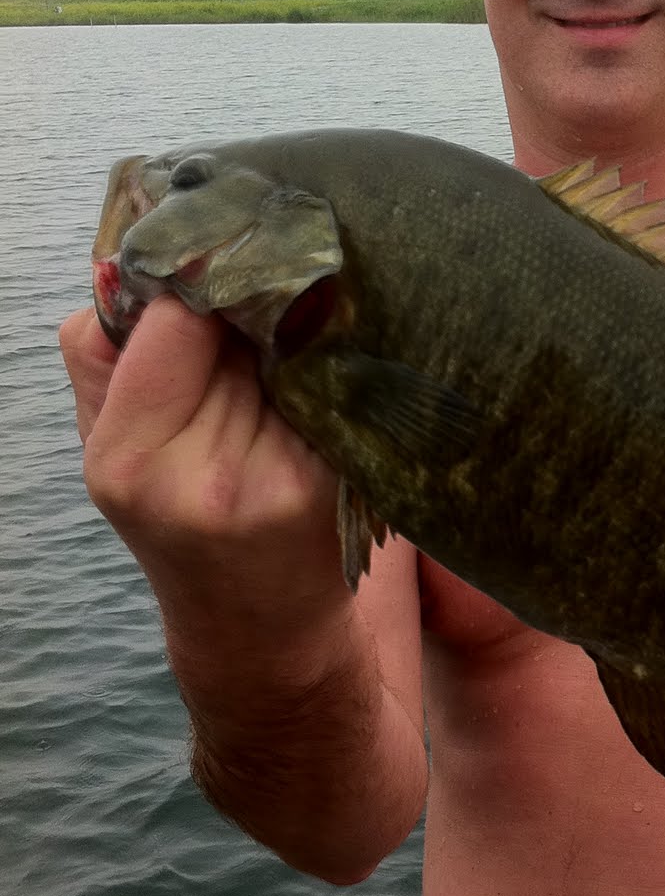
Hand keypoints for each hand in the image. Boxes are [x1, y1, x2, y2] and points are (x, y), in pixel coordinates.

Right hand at [59, 296, 345, 634]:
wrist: (261, 627)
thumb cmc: (179, 520)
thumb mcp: (111, 449)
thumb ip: (100, 359)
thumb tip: (125, 268)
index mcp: (128, 461)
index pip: (175, 321)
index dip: (198, 289)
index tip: (213, 283)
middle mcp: (201, 478)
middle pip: (242, 332)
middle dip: (251, 308)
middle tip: (261, 312)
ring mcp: (275, 483)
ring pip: (292, 351)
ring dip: (294, 335)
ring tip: (286, 358)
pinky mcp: (334, 484)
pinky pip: (331, 387)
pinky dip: (327, 372)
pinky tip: (320, 385)